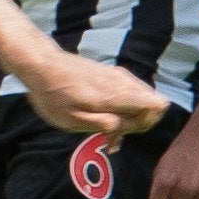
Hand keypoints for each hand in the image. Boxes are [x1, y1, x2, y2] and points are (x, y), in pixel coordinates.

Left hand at [23, 53, 167, 139]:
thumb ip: (103, 123)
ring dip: (129, 116)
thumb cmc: (53, 95)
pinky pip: (130, 93)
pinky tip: (104, 118)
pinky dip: (123, 107)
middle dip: (137, 123)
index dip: (143, 124)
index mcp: (115, 95)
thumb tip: (129, 125)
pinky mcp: (113, 74)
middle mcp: (123, 82)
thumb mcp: (72, 119)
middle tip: (110, 134)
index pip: (157, 105)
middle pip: (154, 104)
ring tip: (105, 129)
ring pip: (142, 99)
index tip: (120, 131)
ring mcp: (119, 76)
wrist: (41, 64)